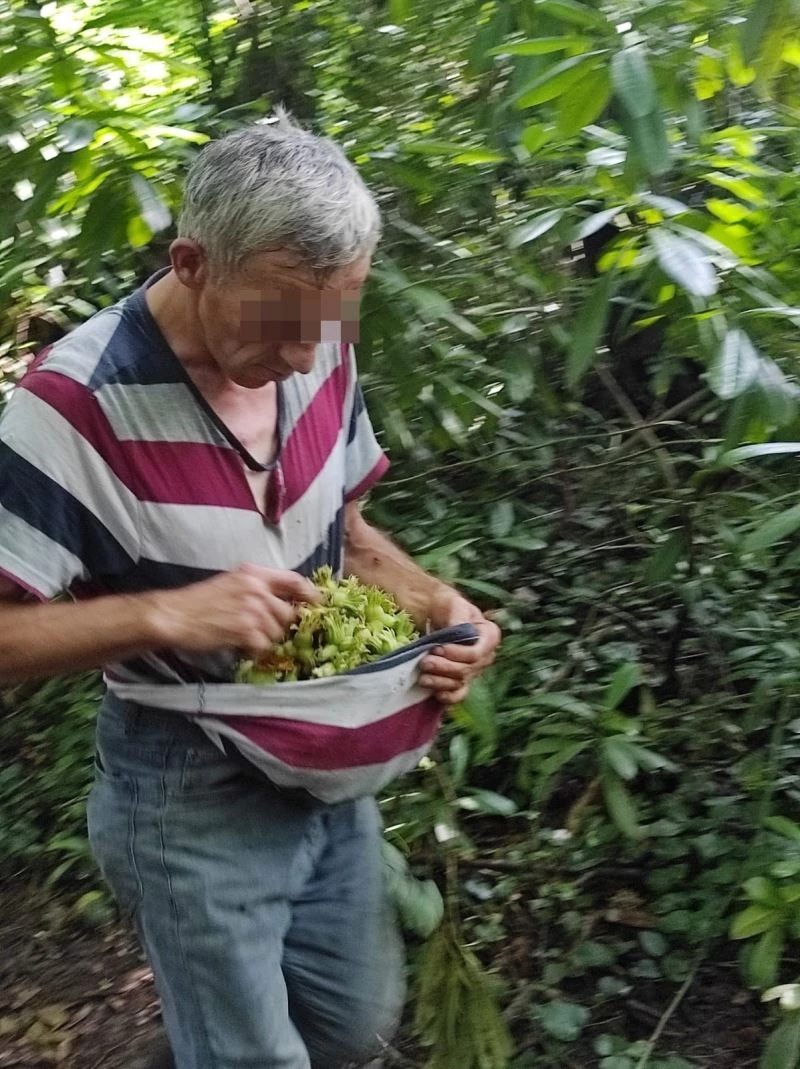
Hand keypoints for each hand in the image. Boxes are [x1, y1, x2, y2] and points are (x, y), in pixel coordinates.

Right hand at [145, 564, 320, 652]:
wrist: (174, 615)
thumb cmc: (198, 601)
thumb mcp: (231, 583)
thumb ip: (257, 588)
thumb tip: (283, 603)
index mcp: (254, 573)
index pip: (294, 580)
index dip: (310, 593)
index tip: (318, 604)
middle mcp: (257, 588)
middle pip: (289, 612)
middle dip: (280, 625)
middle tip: (262, 630)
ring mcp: (253, 609)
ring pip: (278, 631)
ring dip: (265, 638)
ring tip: (244, 636)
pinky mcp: (247, 630)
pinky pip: (264, 645)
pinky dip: (254, 649)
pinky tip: (239, 644)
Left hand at [417, 589, 500, 705]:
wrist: (435, 614)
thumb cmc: (447, 607)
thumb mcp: (454, 604)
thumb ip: (458, 617)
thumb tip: (459, 630)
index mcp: (489, 636)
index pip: (476, 654)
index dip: (457, 655)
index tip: (437, 648)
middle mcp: (486, 656)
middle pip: (466, 670)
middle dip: (444, 667)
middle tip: (424, 662)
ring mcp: (474, 671)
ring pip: (460, 683)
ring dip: (440, 682)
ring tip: (423, 677)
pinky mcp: (461, 681)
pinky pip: (458, 695)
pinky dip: (447, 697)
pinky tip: (434, 693)